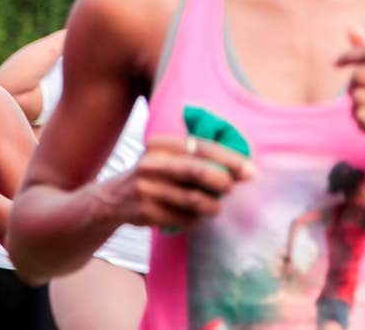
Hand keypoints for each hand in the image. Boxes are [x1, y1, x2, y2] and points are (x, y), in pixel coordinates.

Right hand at [109, 134, 255, 230]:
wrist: (113, 199)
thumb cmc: (154, 176)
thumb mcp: (166, 157)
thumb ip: (197, 159)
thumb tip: (242, 169)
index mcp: (160, 144)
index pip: (201, 147)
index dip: (229, 159)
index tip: (250, 171)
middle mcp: (151, 163)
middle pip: (196, 171)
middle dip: (222, 181)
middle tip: (233, 188)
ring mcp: (146, 188)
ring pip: (191, 199)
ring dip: (211, 205)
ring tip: (216, 208)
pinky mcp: (145, 211)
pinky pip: (181, 218)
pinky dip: (194, 220)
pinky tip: (194, 218)